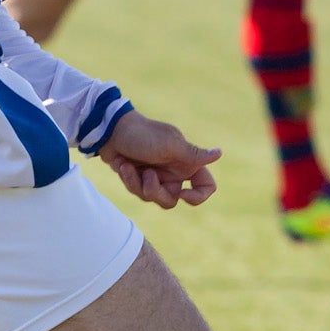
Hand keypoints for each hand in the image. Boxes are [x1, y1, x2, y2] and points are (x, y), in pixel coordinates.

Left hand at [98, 110, 219, 208]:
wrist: (110, 130)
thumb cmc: (142, 134)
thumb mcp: (169, 145)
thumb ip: (193, 154)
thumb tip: (220, 153)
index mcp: (186, 162)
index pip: (206, 186)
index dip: (198, 196)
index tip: (182, 194)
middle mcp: (174, 172)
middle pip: (172, 199)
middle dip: (155, 191)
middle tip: (146, 175)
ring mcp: (156, 176)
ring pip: (152, 198)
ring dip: (137, 183)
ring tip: (127, 165)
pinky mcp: (139, 178)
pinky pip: (137, 191)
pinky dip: (128, 179)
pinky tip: (121, 164)